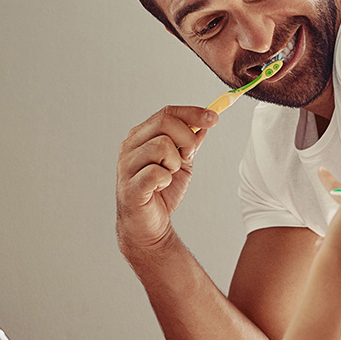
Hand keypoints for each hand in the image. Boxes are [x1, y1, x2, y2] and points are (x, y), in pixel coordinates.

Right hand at [116, 105, 218, 253]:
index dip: (192, 113)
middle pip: (164, 122)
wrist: (149, 226)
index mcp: (141, 137)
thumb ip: (190, 143)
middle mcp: (130, 147)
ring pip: (161, 146)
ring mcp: (127, 166)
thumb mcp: (182, 164)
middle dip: (187, 138)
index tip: (214, 117)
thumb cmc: (161, 194)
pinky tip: (161, 187)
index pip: (166, 113)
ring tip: (169, 175)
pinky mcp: (130, 186)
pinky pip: (156, 173)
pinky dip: (166, 180)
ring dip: (175, 163)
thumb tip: (204, 123)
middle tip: (188, 156)